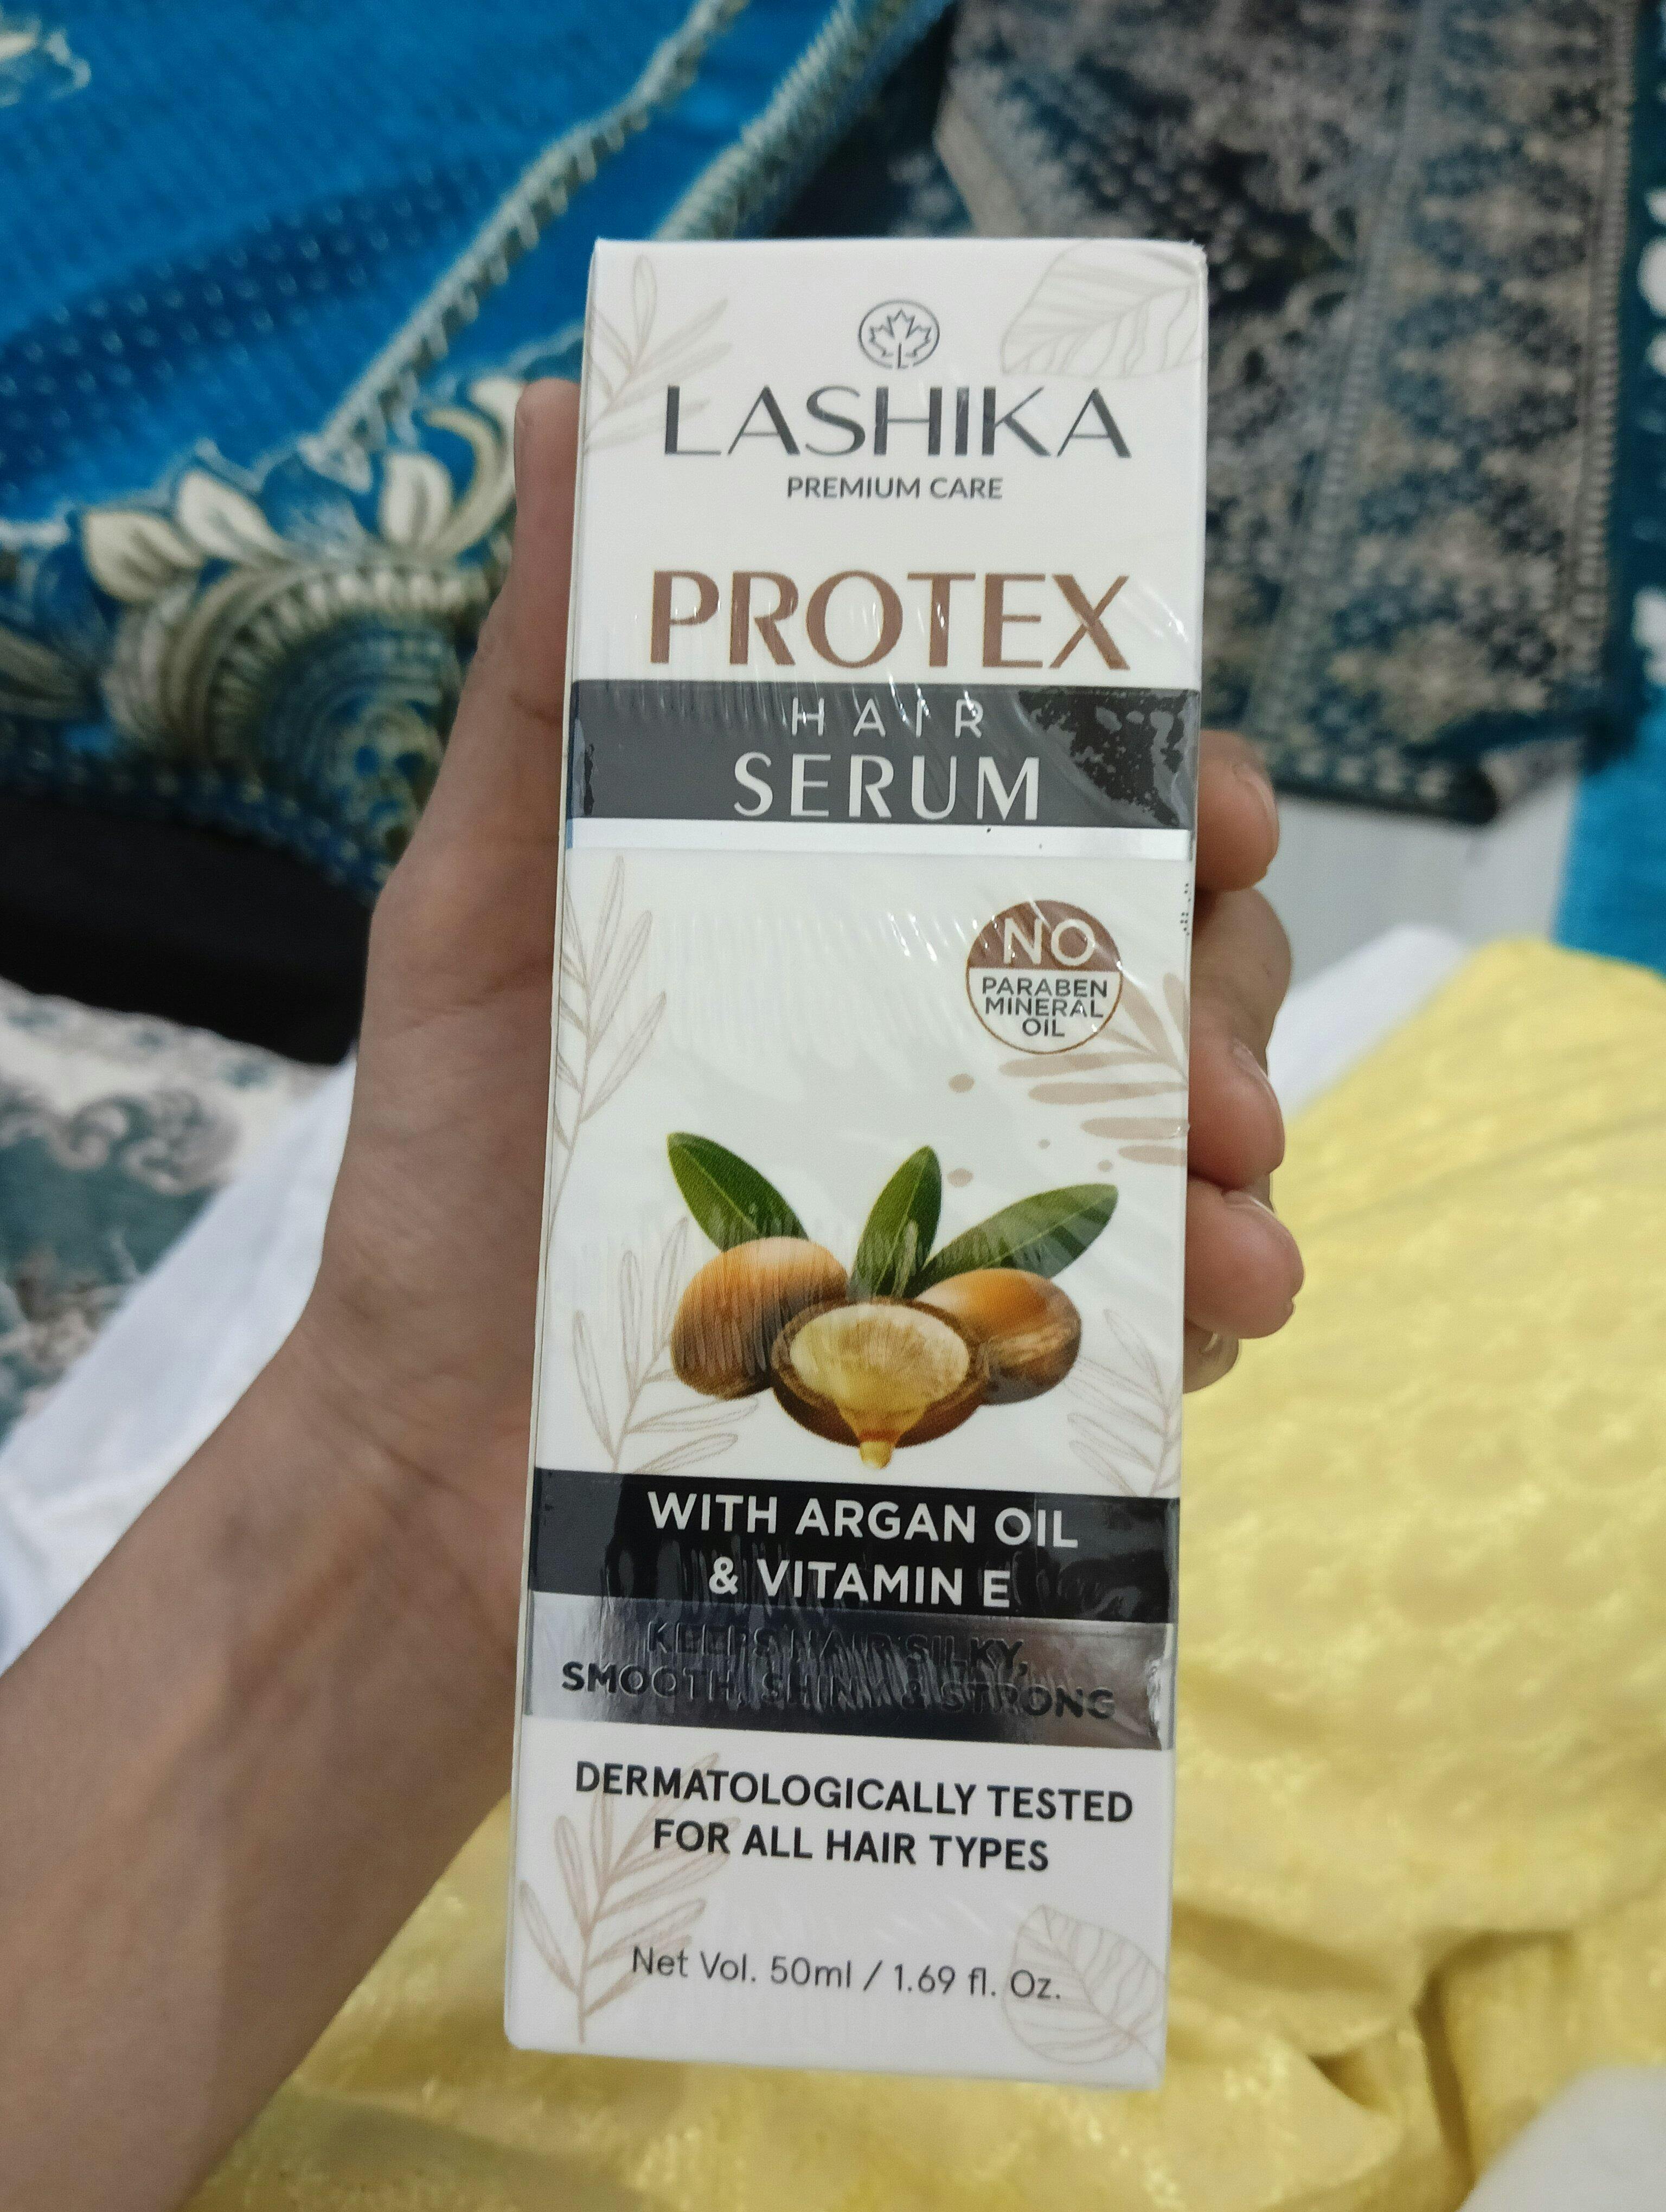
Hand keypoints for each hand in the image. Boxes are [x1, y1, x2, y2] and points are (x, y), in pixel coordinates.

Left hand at [296, 382, 1299, 1631]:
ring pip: (1182, 1129)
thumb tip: (571, 405)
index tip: (1214, 807)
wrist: (441, 1452)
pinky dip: (1196, 1306)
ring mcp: (976, 1187)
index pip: (1052, 807)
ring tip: (1239, 1225)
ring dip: (1242, 1158)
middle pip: (1153, 958)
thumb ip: (541, 677)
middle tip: (1220, 1061)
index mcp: (851, 907)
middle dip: (1225, 988)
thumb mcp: (479, 898)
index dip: (1162, 787)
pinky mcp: (991, 1347)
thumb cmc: (456, 1165)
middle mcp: (933, 1029)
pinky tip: (1207, 1325)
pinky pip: (1143, 1307)